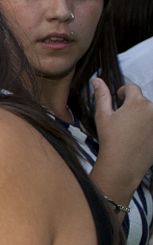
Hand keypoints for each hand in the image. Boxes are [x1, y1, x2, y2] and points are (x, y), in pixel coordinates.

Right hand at [92, 78, 152, 200]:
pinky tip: (138, 137)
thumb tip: (97, 80)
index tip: (117, 101)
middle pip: (142, 101)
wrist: (123, 164)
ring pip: (149, 112)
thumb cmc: (110, 140)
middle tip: (121, 120)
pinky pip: (152, 124)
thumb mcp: (102, 116)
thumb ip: (101, 96)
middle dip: (132, 106)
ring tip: (130, 130)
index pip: (132, 88)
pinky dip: (147, 127)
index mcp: (137, 103)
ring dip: (141, 116)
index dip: (122, 93)